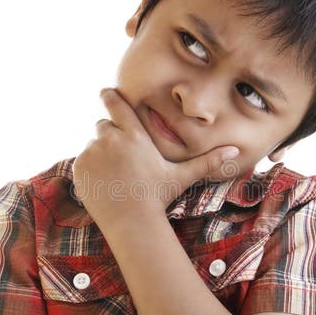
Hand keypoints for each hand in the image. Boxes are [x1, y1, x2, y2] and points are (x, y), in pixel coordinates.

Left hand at [73, 88, 239, 229]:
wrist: (132, 222)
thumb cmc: (158, 198)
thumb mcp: (182, 176)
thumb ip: (207, 161)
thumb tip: (236, 151)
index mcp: (134, 134)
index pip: (116, 102)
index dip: (110, 95)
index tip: (107, 92)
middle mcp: (110, 138)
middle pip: (104, 125)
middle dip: (111, 135)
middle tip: (122, 157)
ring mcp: (92, 152)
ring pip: (93, 145)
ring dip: (101, 154)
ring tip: (115, 175)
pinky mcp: (80, 167)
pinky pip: (83, 161)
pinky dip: (90, 169)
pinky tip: (105, 184)